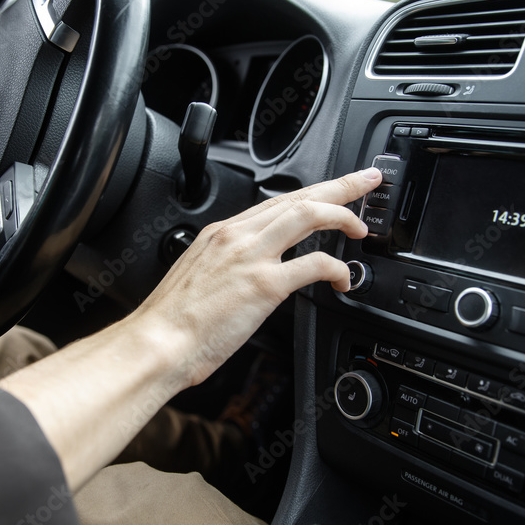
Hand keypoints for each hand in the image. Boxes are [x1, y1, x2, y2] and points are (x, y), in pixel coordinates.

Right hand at [132, 167, 381, 387]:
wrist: (156, 344)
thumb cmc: (173, 322)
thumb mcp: (199, 276)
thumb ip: (228, 266)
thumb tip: (251, 273)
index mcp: (221, 233)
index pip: (276, 202)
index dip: (311, 193)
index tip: (331, 190)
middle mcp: (237, 236)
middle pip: (299, 197)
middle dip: (340, 186)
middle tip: (367, 180)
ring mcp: (252, 257)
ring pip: (309, 215)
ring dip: (343, 215)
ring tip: (362, 228)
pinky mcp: (264, 285)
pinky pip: (315, 264)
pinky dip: (337, 268)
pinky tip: (343, 279)